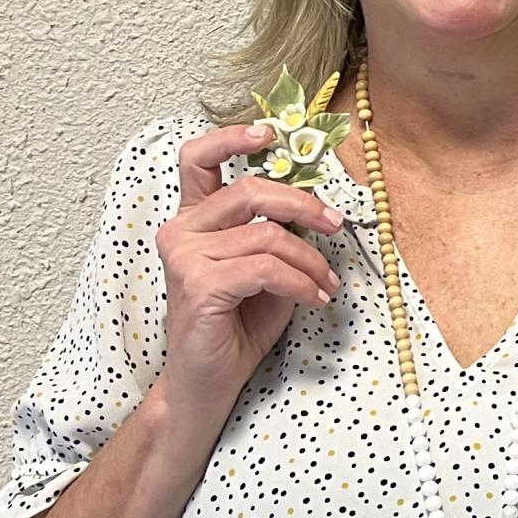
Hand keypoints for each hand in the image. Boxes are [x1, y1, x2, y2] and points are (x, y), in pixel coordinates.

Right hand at [155, 123, 345, 411]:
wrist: (208, 383)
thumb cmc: (237, 325)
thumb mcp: (264, 268)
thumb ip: (277, 233)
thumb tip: (316, 205)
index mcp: (194, 220)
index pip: (197, 159)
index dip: (232, 137)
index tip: (270, 134)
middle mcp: (181, 231)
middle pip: (251, 190)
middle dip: (304, 205)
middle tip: (336, 224)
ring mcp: (185, 257)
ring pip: (268, 236)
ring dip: (310, 260)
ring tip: (325, 284)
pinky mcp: (198, 285)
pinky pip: (267, 268)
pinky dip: (301, 282)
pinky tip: (314, 299)